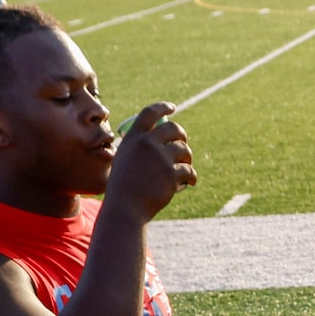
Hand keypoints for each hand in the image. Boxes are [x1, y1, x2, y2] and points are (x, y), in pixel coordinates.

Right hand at [106, 102, 196, 222]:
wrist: (125, 208)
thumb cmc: (122, 188)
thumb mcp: (123, 162)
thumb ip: (137, 150)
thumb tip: (155, 142)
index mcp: (133, 138)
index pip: (150, 113)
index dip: (163, 107)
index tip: (173, 107)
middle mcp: (147, 143)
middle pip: (174, 128)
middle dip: (182, 135)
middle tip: (183, 143)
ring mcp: (161, 158)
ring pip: (184, 150)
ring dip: (188, 158)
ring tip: (186, 166)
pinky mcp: (172, 174)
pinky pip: (189, 171)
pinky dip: (191, 177)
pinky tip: (191, 182)